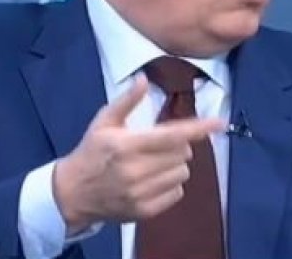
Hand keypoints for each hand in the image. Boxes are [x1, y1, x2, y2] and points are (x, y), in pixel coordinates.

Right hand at [53, 74, 224, 233]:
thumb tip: (144, 79)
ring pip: (182, 173)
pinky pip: (176, 193)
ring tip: (155, 162)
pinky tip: (153, 179)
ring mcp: (140, 193)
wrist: (72, 193)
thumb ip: (126, 101)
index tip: (219, 122)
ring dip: (175, 165)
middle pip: (182, 154)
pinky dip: (171, 184)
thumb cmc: (91, 152)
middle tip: (160, 144)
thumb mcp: (104, 122)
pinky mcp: (144, 211)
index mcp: (127, 145)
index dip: (199, 128)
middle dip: (178, 145)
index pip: (172, 135)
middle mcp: (135, 170)